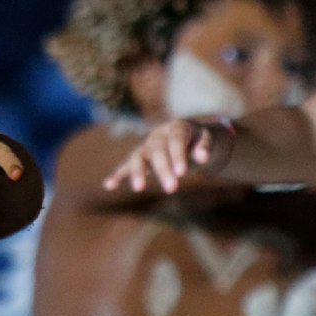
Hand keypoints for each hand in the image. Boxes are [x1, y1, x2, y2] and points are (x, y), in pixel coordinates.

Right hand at [103, 118, 231, 193]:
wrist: (188, 137)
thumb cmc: (198, 140)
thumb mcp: (207, 140)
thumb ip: (204, 146)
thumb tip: (202, 157)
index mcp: (176, 127)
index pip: (175, 140)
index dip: (177, 155)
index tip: (181, 173)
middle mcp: (158, 136)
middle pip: (157, 151)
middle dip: (163, 169)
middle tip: (172, 188)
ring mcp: (146, 146)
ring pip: (138, 157)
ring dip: (138, 172)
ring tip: (139, 189)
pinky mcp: (139, 158)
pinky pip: (126, 166)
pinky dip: (118, 175)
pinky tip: (109, 185)